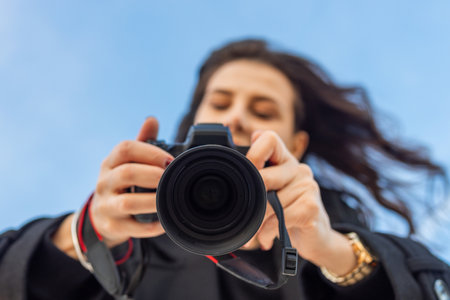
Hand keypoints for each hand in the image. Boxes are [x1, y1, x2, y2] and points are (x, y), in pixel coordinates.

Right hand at [89, 117, 172, 246]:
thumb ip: (142, 142)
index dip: (150, 152)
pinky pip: (133, 228)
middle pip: (127, 173)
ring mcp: (106, 206)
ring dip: (153, 201)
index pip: (125, 148)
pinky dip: (151, 225)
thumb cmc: (122, 183)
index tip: (170, 159)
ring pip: (127, 203)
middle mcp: (105, 182)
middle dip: (153, 175)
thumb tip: (152, 120)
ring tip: (170, 198)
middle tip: (171, 178)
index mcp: (110, 162)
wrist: (101, 215)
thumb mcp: (127, 162)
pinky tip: (165, 220)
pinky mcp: (112, 227)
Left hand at [243, 130, 356, 275]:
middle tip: (241, 217)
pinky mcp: (311, 207)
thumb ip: (258, 178)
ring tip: (253, 234)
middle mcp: (298, 169)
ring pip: (269, 203)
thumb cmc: (289, 213)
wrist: (317, 239)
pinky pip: (279, 218)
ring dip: (256, 224)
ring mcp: (307, 186)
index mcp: (285, 160)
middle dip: (248, 202)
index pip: (268, 138)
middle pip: (263, 177)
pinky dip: (267, 232)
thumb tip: (233, 153)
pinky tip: (267, 238)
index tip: (245, 175)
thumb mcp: (272, 194)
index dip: (253, 154)